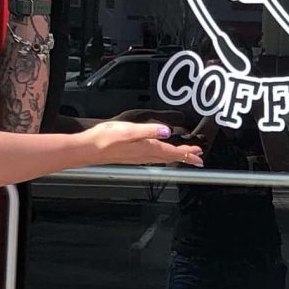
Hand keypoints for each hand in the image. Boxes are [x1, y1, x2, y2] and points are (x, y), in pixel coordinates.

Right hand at [78, 120, 203, 168]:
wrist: (89, 149)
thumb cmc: (106, 139)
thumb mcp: (130, 130)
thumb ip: (149, 130)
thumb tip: (166, 131)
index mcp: (147, 148)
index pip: (173, 152)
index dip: (188, 154)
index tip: (200, 155)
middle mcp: (145, 155)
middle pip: (171, 158)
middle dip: (185, 157)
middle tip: (197, 157)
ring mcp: (138, 157)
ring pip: (163, 158)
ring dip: (175, 157)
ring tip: (184, 155)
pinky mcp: (131, 155)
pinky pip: (154, 157)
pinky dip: (163, 156)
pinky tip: (161, 153)